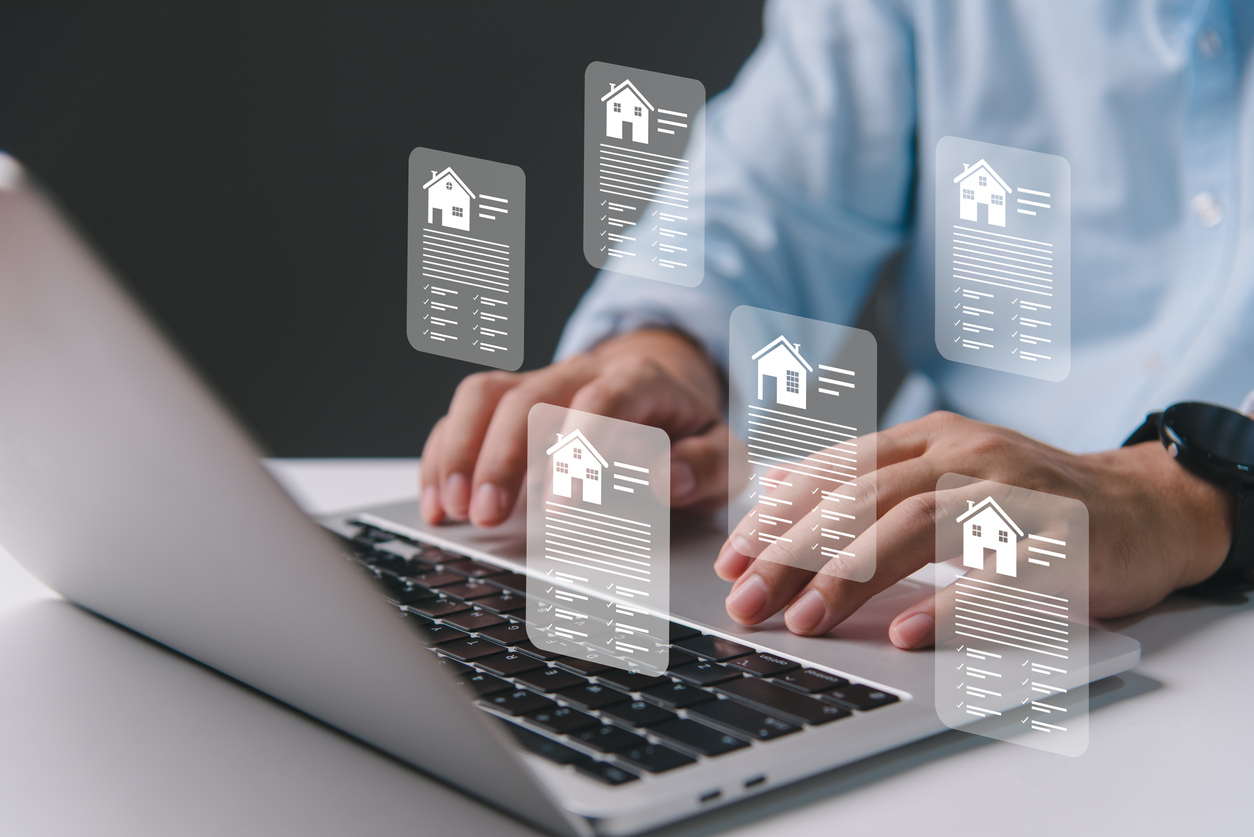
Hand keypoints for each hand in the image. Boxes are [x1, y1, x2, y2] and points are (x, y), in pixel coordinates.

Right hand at [420, 329, 727, 525]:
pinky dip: (444, 454)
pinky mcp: (511, 398)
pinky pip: (465, 412)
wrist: (665, 385)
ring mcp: (541, 381)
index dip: (578, 448)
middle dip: (503, 457)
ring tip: (453, 508)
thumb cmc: (690, 430)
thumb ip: (705, 466)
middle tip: (488, 515)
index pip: (603, 400)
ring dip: (462, 450)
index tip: (559, 504)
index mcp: (641, 379)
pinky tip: (438, 501)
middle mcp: (583, 372)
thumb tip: (668, 480)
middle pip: (530, 396)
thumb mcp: (724, 451)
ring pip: (486, 395)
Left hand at [713, 412, 1232, 647]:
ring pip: (916, 526)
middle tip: (749, 602)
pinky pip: (999, 571)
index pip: (836, 471)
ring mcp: (1014, 492)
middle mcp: (965, 454)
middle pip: (863, 499)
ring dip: (852, 576)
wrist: (1146, 507)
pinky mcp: (1062, 539)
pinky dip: (949, 603)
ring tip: (808, 621)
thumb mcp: (940, 473)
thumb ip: (862, 476)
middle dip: (795, 553)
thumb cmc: (1027, 501)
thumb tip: (774, 480)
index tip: (732, 560)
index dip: (778, 515)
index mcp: (929, 440)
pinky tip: (908, 632)